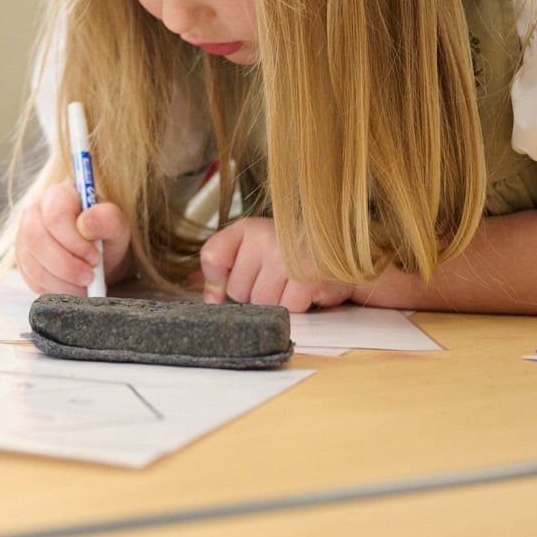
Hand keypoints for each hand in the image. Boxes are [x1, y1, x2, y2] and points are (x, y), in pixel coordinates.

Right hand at [15, 182, 130, 294]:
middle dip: (66, 265)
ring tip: (85, 286)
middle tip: (89, 277)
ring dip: (63, 282)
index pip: (55, 215)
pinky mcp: (23, 262)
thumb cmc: (105, 236)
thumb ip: (108, 219)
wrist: (97, 256)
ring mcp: (23, 238)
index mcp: (57, 196)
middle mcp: (33, 213)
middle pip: (37, 240)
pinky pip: (32, 280)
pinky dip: (56, 290)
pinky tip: (73, 288)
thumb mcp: (117, 226)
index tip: (95, 258)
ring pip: (34, 264)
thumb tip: (87, 224)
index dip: (74, 241)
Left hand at [199, 218, 353, 311]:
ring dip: (277, 302)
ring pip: (261, 302)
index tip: (221, 293)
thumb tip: (192, 287)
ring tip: (292, 285)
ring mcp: (287, 257)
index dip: (215, 282)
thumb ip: (223, 266)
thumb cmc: (293, 255)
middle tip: (277, 280)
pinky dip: (297, 307)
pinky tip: (307, 291)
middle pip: (237, 290)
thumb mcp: (254, 250)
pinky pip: (287, 309)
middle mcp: (265, 237)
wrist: (345, 256)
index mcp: (248, 228)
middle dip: (255, 294)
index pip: (212, 257)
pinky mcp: (308, 278)